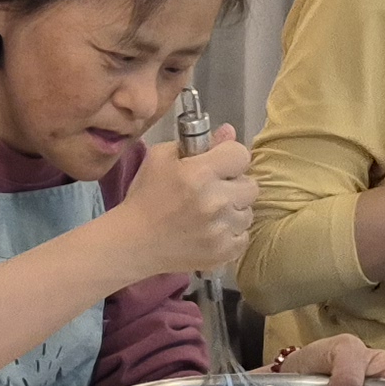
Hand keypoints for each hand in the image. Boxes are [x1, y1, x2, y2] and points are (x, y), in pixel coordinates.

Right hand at [111, 124, 253, 276]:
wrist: (133, 242)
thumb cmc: (145, 197)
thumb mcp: (161, 158)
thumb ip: (197, 142)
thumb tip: (228, 132)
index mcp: (200, 174)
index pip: (241, 155)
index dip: (231, 157)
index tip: (220, 165)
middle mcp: (215, 202)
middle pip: (251, 186)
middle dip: (235, 186)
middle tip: (215, 191)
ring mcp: (221, 231)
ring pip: (247, 213)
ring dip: (233, 211)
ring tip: (210, 214)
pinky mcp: (223, 253)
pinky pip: (243, 237)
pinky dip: (230, 235)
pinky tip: (210, 231)